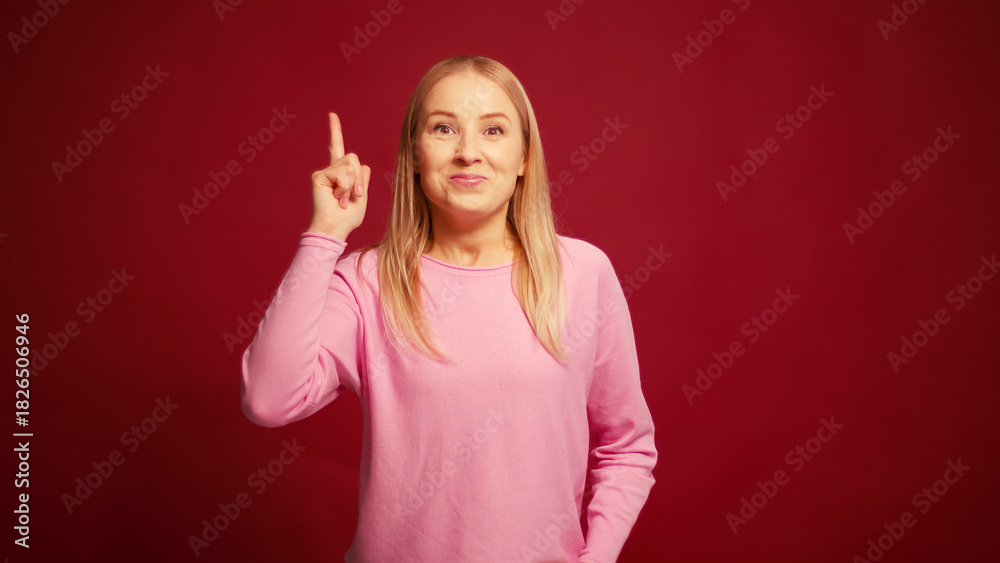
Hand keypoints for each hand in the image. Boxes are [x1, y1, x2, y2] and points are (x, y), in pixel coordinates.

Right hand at [306, 112, 370, 240]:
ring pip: (350, 164)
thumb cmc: (347, 218)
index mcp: (341, 174)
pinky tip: (337, 197)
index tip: (332, 115)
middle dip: (360, 178)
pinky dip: (345, 187)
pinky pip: (342, 173)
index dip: (335, 131)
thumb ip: (362, 180)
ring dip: (353, 184)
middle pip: (354, 158)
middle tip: (355, 196)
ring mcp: (324, 172)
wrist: (335, 229)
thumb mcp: (362, 196)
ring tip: (344, 198)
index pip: (338, 148)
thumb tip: (362, 166)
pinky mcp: (319, 176)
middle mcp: (331, 170)